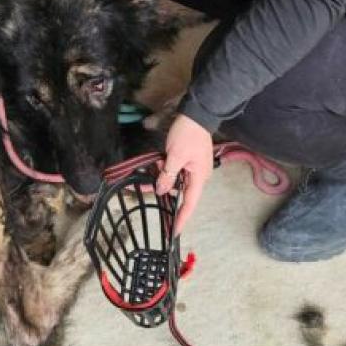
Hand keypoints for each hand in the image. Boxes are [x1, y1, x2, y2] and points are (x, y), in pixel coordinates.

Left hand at [155, 114, 213, 235]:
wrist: (196, 113)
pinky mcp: (187, 160)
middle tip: (147, 189)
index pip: (190, 203)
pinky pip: (175, 170)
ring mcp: (193, 167)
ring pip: (175, 180)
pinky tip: (156, 164)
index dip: (182, 218)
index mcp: (199, 177)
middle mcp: (197, 175)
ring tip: (151, 170)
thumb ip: (168, 175)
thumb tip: (161, 191)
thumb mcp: (175, 156)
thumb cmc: (188, 135)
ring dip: (162, 177)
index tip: (174, 231)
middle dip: (164, 191)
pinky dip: (165, 169)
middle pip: (180, 191)